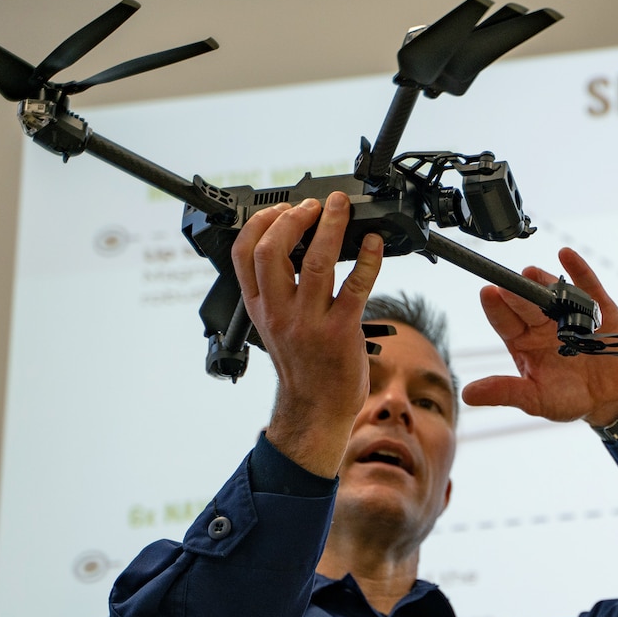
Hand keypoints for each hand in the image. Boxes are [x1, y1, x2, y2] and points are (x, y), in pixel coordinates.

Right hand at [229, 192, 382, 476]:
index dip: (260, 222)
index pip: (242, 254)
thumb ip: (279, 293)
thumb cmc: (303, 367)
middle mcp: (279, 312)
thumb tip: (297, 249)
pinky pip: (356, 286)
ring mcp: (309, 322)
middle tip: (314, 206)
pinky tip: (375, 244)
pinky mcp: (341, 331)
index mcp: (260, 307)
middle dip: (293, 217)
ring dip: (331, 227)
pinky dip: (368, 259)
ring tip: (341, 209)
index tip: (280, 209)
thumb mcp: (275, 327)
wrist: (316, 410)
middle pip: (272, 250)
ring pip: (316, 262)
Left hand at [462, 248, 617, 428]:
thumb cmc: (569, 397)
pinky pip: (588, 285)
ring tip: (531, 273)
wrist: (611, 397)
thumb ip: (505, 392)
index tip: (488, 293)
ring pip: (554, 291)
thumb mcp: (535, 400)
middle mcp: (542, 322)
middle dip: (517, 293)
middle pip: (527, 303)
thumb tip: (467, 395)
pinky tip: (566, 255)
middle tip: (508, 284)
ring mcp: (569, 312)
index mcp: (523, 340)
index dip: (496, 307)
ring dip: (543, 279)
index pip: (505, 320)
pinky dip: (579, 269)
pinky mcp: (598, 307)